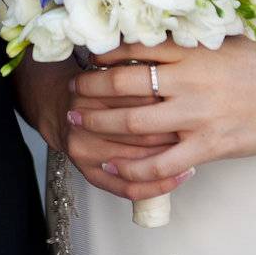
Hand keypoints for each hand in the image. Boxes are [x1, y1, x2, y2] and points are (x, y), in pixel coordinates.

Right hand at [13, 51, 182, 202]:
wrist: (55, 105)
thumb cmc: (92, 84)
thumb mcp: (109, 65)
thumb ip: (136, 66)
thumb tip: (181, 66)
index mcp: (89, 90)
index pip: (138, 97)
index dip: (170, 99)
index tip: (195, 98)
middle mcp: (82, 121)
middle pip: (138, 129)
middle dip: (173, 129)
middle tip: (201, 125)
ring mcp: (84, 151)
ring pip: (136, 161)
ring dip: (169, 157)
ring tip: (197, 149)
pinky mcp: (89, 174)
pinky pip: (128, 189)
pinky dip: (157, 186)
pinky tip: (181, 177)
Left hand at [65, 38, 255, 200]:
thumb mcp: (224, 41)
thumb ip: (189, 41)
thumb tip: (152, 33)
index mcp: (192, 51)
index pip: (134, 47)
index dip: (103, 53)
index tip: (87, 56)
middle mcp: (189, 81)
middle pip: (123, 84)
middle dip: (90, 88)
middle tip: (72, 89)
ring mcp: (198, 116)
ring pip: (133, 122)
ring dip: (99, 123)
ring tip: (78, 121)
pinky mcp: (209, 147)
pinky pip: (161, 162)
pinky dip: (131, 167)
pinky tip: (112, 164)